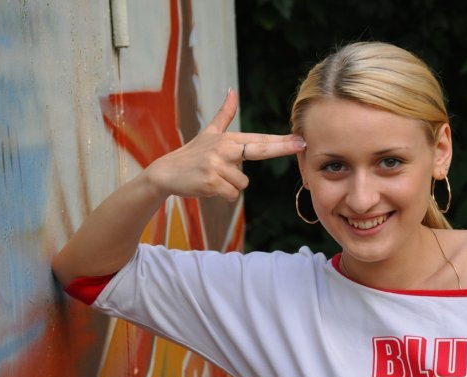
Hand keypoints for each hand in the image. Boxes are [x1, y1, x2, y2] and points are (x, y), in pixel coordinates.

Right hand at [144, 90, 306, 201]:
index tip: (301, 140)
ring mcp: (217, 165)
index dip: (282, 141)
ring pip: (242, 183)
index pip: (260, 140)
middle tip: (301, 145)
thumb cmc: (192, 154)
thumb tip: (232, 91)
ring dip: (229, 186)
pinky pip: (231, 194)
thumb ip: (224, 114)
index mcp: (228, 139)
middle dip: (281, 147)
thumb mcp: (209, 132)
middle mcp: (224, 149)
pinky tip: (208, 186)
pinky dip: (221, 195)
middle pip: (260, 150)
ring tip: (213, 178)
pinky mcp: (211, 182)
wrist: (165, 172)